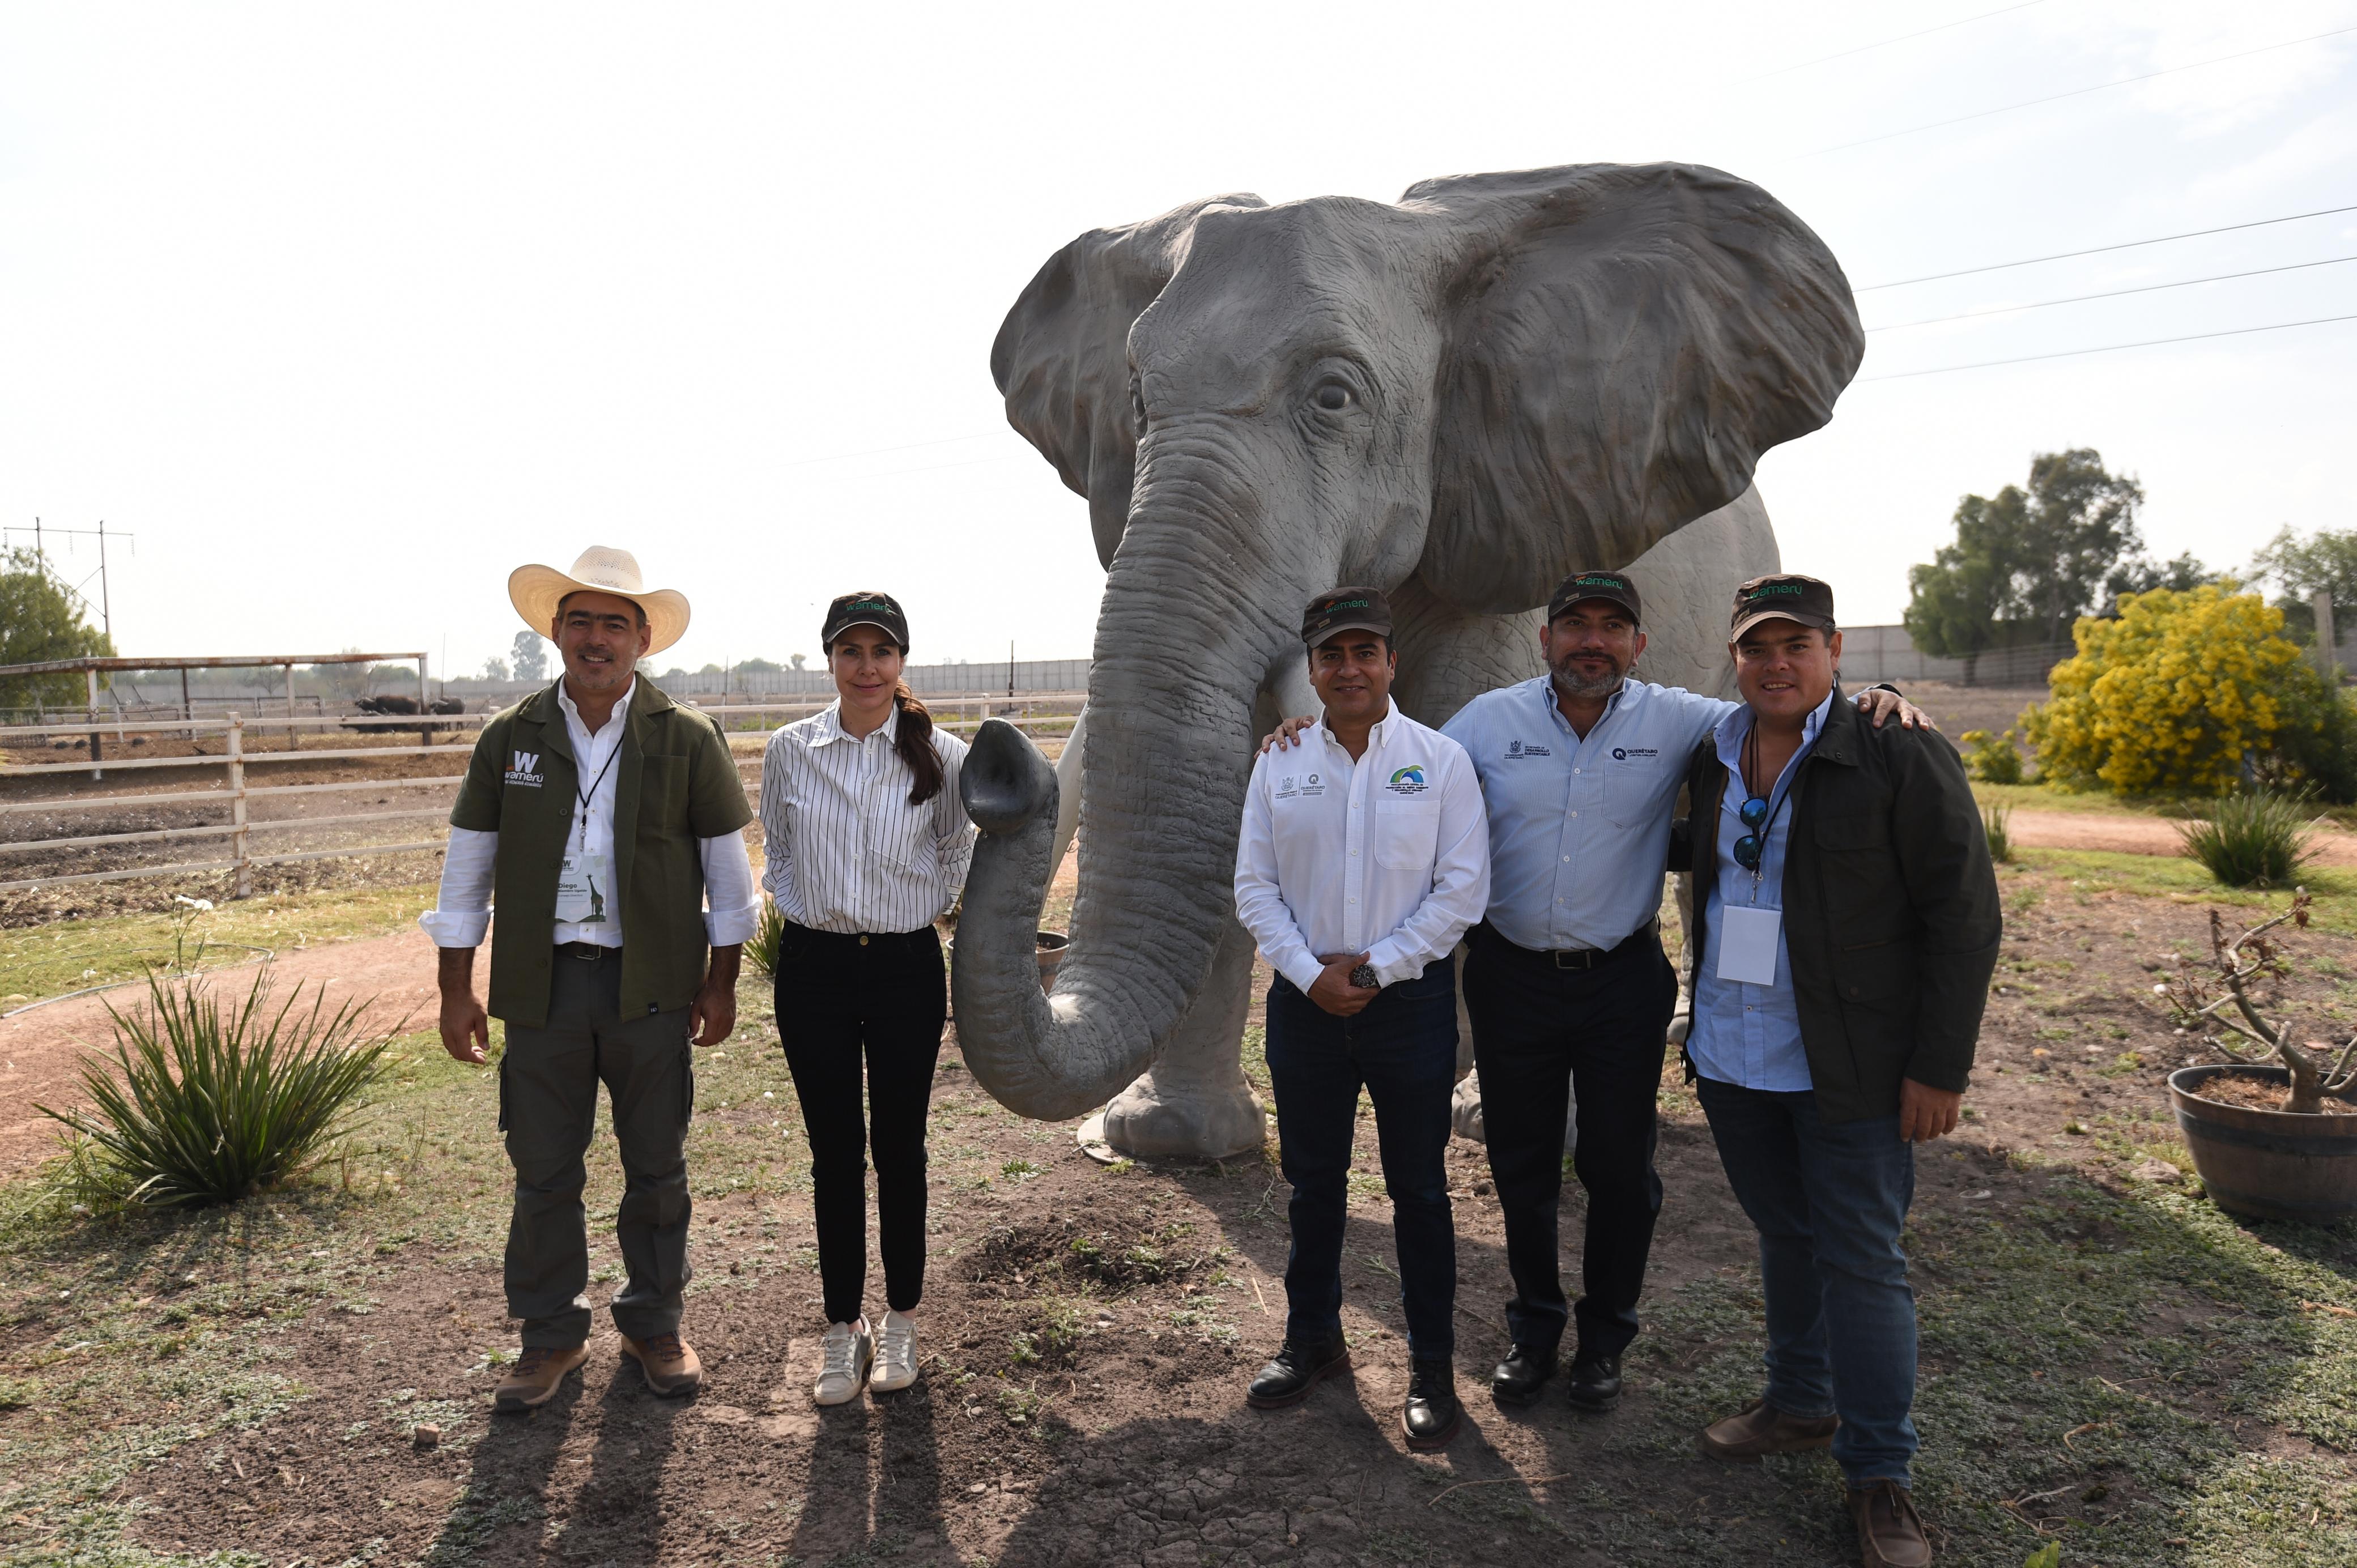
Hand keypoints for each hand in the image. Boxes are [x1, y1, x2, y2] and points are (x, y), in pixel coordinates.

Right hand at [435, 947, 487, 1064]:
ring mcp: (444, 1031)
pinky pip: (449, 1043)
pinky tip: (467, 1042)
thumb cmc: (469, 1002)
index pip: (465, 1053)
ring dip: (463, 1053)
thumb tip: (485, 1048)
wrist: (455, 990)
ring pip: (452, 1050)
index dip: (475, 1059)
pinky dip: (457, 1047)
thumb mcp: (481, 1017)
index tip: (483, 1061)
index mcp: (458, 1033)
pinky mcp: (442, 1028)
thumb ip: (483, 1034)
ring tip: (476, 1049)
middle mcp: (448, 1034)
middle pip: (457, 1054)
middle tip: (481, 1055)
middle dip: (470, 1058)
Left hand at [690, 943, 743, 1046]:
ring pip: (722, 1037)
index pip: (708, 1039)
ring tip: (705, 1038)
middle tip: (698, 1040)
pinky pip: (728, 1032)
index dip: (700, 1043)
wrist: (722, 984)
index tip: (694, 1040)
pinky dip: (721, 1036)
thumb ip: (693, 1023)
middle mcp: (724, 1021)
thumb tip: (691, 1035)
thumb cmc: (707, 994)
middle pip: (715, 1040)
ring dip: (713, 1041)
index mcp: (714, 1019)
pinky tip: (715, 1034)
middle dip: (705, 1043)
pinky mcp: (733, 1018)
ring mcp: (731, 1020)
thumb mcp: (696, 1007)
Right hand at [1257, 716, 1316, 755]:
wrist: (1301, 731)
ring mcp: (1275, 736)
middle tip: (1283, 748)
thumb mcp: (1307, 722)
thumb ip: (1309, 721)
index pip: (1290, 727)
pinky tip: (1257, 756)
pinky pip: (1265, 746)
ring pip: (1268, 738)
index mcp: (1289, 723)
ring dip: (1267, 744)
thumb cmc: (1303, 727)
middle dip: (1280, 740)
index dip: (1293, 734)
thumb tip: (1308, 724)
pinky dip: (1260, 751)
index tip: (1296, 742)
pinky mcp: (1272, 743)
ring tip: (1266, 751)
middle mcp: (1281, 729)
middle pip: (1278, 733)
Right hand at [1306, 952, 1378, 1016]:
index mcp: (1347, 994)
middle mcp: (1343, 1004)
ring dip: (1361, 1004)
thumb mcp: (1341, 966)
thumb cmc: (1324, 974)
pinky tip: (1353, 1003)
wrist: (1309, 981)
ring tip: (1363, 996)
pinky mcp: (1332, 1010)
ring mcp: (1337, 1009)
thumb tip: (1367, 955)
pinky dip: (1352, 1009)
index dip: (1374, 990)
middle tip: (1371, 990)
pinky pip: (1347, 1013)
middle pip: (1362, 1003)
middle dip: (1369, 997)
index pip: (1366, 994)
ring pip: (1356, 1010)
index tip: (1377, 987)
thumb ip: (1356, 961)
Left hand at [1855, 688, 1937, 731]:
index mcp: (1888, 698)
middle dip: (1906, 717)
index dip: (1880, 715)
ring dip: (1921, 720)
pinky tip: (1934, 733)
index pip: (1884, 706)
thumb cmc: (1874, 701)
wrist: (1885, 699)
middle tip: (1906, 726)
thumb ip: (1864, 701)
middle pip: (1905, 709)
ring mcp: (1910, 709)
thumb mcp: (1867, 698)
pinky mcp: (1916, 715)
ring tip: (1924, 729)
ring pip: (1918, 713)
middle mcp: (1901, 703)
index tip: (1876, 725)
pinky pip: (1926, 719)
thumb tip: (1863, 709)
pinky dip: (1931, 725)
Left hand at [1898, 1078, 1962, 1141]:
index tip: (1904, 1139)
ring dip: (1933, 1134)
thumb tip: (1905, 1116)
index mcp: (1912, 1100)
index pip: (1907, 1122)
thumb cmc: (1918, 1072)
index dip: (1905, 1132)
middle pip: (1923, 1128)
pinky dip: (1948, 1129)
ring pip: (1937, 1127)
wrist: (1940, 1061)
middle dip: (1920, 1136)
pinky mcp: (1953, 1104)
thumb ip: (1905, 1101)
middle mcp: (1927, 1105)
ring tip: (1929, 1137)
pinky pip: (1951, 1121)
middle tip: (1918, 1139)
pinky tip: (1945, 1132)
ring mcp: (1941, 1106)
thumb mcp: (1906, 1085)